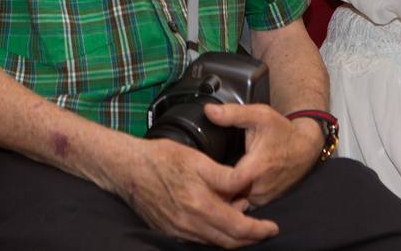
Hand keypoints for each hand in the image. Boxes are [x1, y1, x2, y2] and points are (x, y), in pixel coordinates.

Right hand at [112, 136, 277, 247]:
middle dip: (250, 238)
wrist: (128, 169)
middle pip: (228, 242)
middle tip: (264, 229)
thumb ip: (225, 175)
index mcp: (200, 206)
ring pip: (214, 242)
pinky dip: (214, 233)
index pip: (238, 228)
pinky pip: (199, 239)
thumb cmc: (162, 159)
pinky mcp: (170, 231)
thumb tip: (245, 184)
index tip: (272, 227)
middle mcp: (190, 225)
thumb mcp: (197, 159)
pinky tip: (219, 218)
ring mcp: (179, 231)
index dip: (258, 230)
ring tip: (242, 218)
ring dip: (232, 235)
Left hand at [204, 103, 324, 207]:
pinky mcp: (266, 202)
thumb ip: (232, 113)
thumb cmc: (282, 131)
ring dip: (223, 194)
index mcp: (256, 168)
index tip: (200, 169)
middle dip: (213, 187)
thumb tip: (209, 110)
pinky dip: (235, 197)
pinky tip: (226, 186)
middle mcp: (260, 188)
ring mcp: (264, 198)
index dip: (210, 178)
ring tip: (210, 182)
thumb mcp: (259, 115)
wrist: (305, 147)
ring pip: (235, 202)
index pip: (226, 184)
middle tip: (199, 176)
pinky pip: (244, 204)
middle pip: (227, 196)